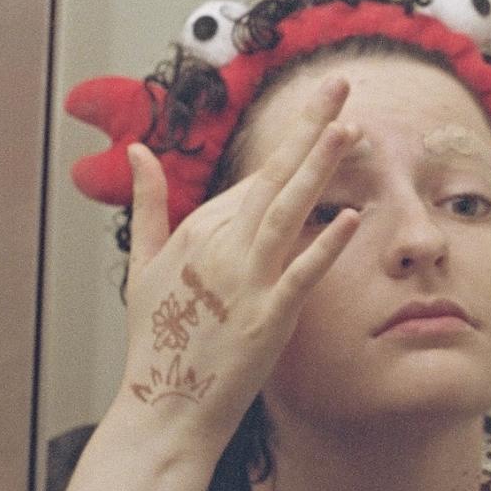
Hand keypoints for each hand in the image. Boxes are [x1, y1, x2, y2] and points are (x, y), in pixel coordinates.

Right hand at [117, 75, 362, 447]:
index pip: (255, 177)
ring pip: (288, 211)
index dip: (294, 143)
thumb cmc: (158, 338)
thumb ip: (149, 203)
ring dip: (319, 167)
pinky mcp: (267, 317)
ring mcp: (246, 281)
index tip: (328, 109)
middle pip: (273, 175)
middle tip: (340, 83)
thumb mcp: (143, 263)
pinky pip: (302, 274)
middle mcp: (222, 247)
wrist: (165, 407)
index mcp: (198, 230)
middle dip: (309, 127)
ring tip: (350, 128)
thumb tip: (138, 150)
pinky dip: (326, 246)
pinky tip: (352, 217)